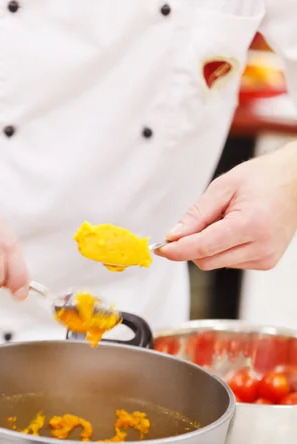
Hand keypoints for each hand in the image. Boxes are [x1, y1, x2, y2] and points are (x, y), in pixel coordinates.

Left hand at [156, 141, 296, 270]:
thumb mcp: (223, 187)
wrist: (296, 181)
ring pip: (217, 263)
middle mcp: (261, 247)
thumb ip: (196, 214)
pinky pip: (230, 262)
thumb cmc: (263, 178)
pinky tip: (236, 230)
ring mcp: (265, 258)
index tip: (161, 248)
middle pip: (207, 261)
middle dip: (192, 246)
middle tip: (195, 223)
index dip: (178, 250)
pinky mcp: (266, 262)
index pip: (203, 247)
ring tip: (226, 220)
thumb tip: (174, 236)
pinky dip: (223, 249)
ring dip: (210, 247)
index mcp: (250, 225)